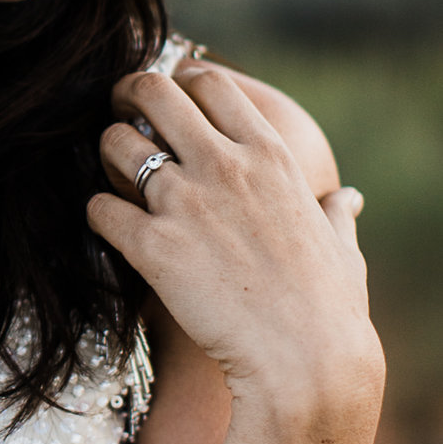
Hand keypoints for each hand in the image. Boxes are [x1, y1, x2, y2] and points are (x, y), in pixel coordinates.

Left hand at [87, 64, 381, 429]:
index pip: (209, 83)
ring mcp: (185, 203)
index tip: (166, 100)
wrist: (305, 361)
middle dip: (124, 96)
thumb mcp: (342, 248)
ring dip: (104, 157)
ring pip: (112, 144)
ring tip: (114, 179)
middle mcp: (226, 167)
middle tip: (117, 115)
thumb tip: (347, 198)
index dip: (178, 83)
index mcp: (270, 157)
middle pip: (150, 91)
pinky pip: (97, 207)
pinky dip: (97, 215)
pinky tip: (112, 230)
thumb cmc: (328, 308)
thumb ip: (335, 214)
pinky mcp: (152, 245)